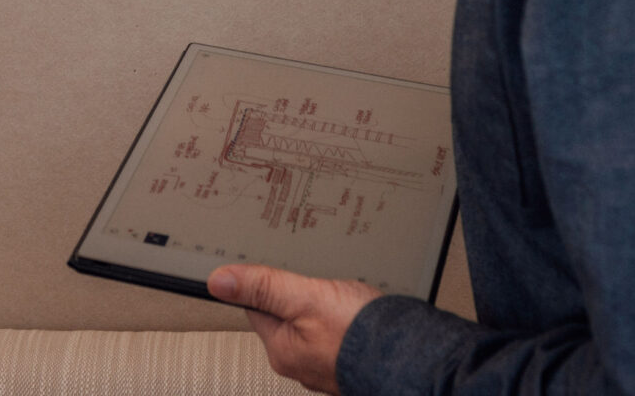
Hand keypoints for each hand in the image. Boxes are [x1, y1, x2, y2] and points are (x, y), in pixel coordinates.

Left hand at [208, 264, 380, 395]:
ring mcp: (326, 365)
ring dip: (324, 306)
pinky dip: (344, 320)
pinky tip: (356, 313)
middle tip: (317, 281)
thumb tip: (219, 281)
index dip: (266, 283)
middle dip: (298, 294)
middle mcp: (300, 364)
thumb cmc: (362, 333)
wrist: (415, 358)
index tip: (277, 269)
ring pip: (313, 324)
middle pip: (285, 316)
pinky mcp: (350, 362)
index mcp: (282, 350)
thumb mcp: (306, 297)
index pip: (256, 307)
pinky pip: (337, 334)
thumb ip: (263, 287)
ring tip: (341, 296)